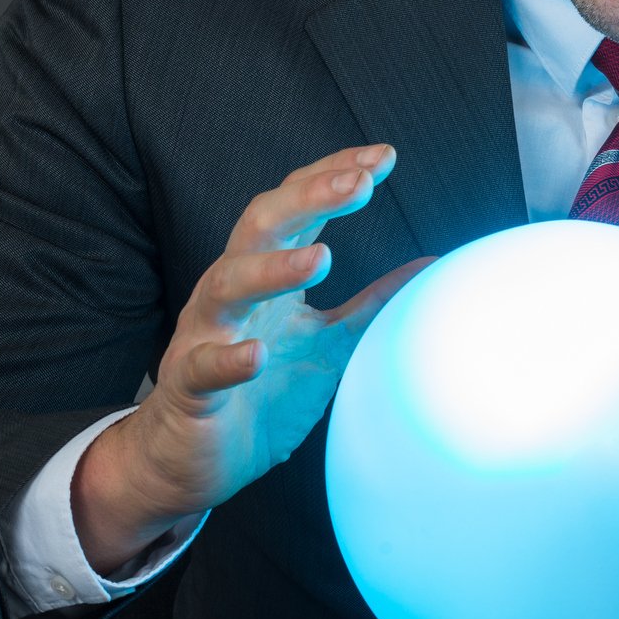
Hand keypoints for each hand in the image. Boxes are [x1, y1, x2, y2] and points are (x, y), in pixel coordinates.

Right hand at [72, 144, 436, 573]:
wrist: (189, 461)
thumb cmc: (259, 393)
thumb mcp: (328, 342)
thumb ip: (371, 303)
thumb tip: (430, 264)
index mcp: (264, 276)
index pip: (297, 208)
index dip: (335, 176)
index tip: (383, 157)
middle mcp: (230, 293)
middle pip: (260, 226)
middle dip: (309, 198)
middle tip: (359, 182)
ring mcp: (204, 337)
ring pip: (226, 285)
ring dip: (272, 269)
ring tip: (320, 258)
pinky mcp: (188, 389)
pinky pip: (202, 368)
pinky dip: (226, 359)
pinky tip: (255, 355)